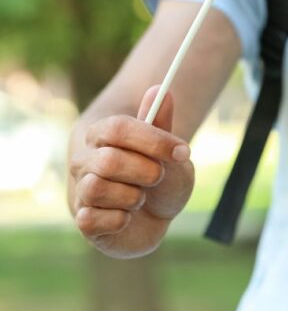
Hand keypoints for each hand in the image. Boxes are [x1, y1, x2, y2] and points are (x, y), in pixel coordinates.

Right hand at [68, 86, 194, 257]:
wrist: (158, 217)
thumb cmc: (162, 179)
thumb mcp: (169, 151)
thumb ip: (162, 123)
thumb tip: (161, 90)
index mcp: (102, 135)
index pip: (118, 128)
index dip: (153, 140)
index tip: (183, 151)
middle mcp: (84, 161)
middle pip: (108, 161)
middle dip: (146, 172)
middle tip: (157, 177)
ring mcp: (80, 191)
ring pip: (97, 189)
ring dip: (132, 197)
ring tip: (140, 198)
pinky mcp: (83, 221)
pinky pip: (93, 219)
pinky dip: (120, 220)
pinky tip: (126, 217)